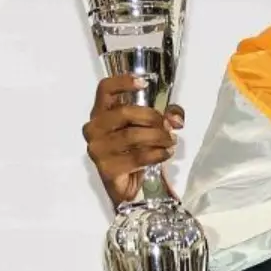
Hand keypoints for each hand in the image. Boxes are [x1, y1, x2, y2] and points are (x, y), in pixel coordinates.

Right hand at [82, 74, 184, 205]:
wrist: (131, 189)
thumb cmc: (138, 152)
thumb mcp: (153, 128)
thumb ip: (167, 117)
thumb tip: (176, 119)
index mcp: (101, 114)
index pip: (105, 90)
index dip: (123, 82)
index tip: (144, 82)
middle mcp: (94, 129)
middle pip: (124, 112)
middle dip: (152, 118)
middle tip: (168, 128)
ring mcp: (97, 149)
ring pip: (132, 135)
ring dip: (158, 137)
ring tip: (170, 142)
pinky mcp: (106, 168)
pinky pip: (137, 156)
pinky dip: (157, 154)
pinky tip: (165, 154)